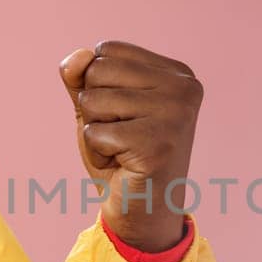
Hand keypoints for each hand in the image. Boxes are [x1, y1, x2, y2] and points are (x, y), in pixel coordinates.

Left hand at [59, 40, 202, 251]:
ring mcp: (176, 114)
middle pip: (98, 70)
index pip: (107, 50)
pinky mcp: (159, 144)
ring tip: (122, 151)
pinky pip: (96, 133)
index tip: (124, 116)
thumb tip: (76, 57)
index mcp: (177, 73)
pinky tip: (124, 165)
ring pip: (94, 100)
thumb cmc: (120, 157)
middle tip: (121, 136)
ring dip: (96, 131)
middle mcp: (184, 87)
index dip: (98, 85)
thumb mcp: (97, 108)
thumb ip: (82, 76)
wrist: (142, 212)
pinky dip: (98, 152)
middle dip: (94, 107)